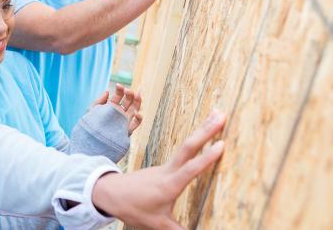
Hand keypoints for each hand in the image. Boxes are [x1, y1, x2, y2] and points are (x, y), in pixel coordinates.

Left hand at [91, 110, 226, 228]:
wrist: (110, 193)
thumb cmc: (133, 208)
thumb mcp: (157, 225)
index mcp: (169, 185)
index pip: (191, 169)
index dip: (207, 157)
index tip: (222, 143)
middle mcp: (168, 171)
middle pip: (189, 147)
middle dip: (206, 130)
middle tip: (221, 114)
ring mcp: (164, 167)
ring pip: (185, 146)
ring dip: (201, 131)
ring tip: (215, 116)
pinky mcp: (161, 167)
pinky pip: (181, 152)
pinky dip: (194, 141)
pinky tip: (201, 136)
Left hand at [94, 84, 142, 134]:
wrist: (92, 141)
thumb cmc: (90, 126)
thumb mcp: (92, 110)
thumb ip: (99, 101)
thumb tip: (107, 91)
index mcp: (111, 107)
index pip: (118, 96)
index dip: (120, 90)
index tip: (119, 85)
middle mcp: (119, 113)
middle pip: (128, 101)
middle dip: (130, 94)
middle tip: (128, 90)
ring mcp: (124, 121)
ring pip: (134, 109)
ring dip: (137, 101)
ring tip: (138, 94)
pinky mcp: (127, 130)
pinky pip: (136, 123)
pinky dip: (139, 118)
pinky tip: (136, 113)